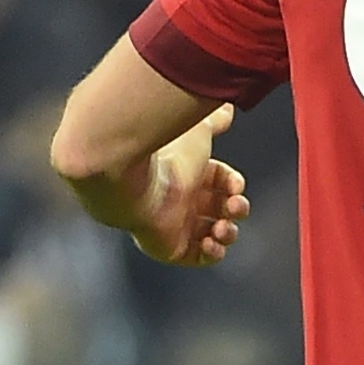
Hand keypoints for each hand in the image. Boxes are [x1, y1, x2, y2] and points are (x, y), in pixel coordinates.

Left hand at [131, 105, 250, 265]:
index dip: (234, 185)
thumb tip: (228, 107)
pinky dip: (211, 254)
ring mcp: (175, 224)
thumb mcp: (197, 133)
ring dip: (227, 233)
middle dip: (236, 209)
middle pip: (220, 209)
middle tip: (234, 206)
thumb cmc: (162, 154)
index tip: (236, 185)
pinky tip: (213, 242)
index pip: (221, 182)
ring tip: (223, 227)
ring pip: (213, 235)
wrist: (126, 176)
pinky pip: (196, 258)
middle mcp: (182, 199)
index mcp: (190, 173)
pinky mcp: (168, 247)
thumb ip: (214, 122)